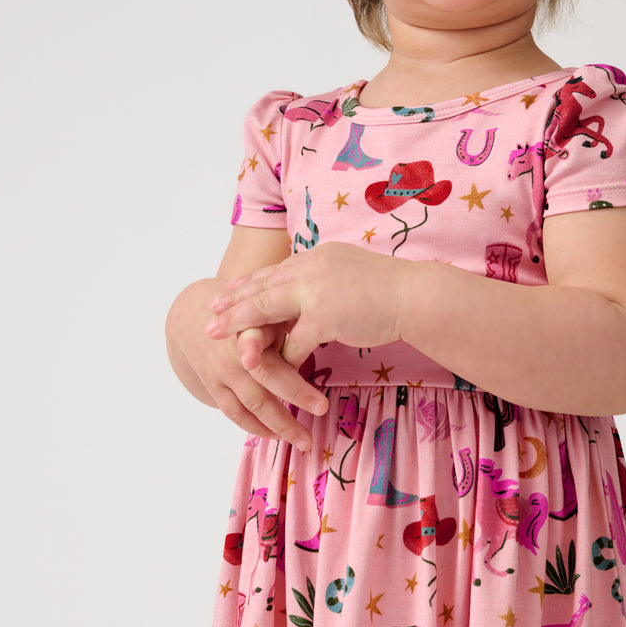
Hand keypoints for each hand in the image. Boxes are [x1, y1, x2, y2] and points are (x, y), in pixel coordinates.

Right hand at [167, 278, 326, 448]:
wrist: (195, 320)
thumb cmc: (246, 314)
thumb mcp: (268, 310)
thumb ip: (292, 323)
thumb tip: (332, 330)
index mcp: (250, 332)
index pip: (274, 364)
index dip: (295, 387)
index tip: (322, 406)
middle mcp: (233, 356)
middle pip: (263, 389)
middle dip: (292, 407)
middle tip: (322, 417)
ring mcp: (221, 374)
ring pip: (251, 407)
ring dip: (279, 426)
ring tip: (304, 441)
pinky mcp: (213, 388)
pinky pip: (235, 413)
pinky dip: (255, 426)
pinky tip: (276, 435)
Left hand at [207, 242, 409, 373]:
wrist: (416, 295)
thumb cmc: (392, 290)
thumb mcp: (352, 273)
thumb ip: (328, 279)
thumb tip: (316, 291)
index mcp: (316, 257)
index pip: (275, 271)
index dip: (249, 282)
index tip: (228, 288)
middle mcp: (310, 268)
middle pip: (261, 286)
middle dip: (233, 301)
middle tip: (210, 312)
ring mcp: (315, 291)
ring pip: (266, 309)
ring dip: (241, 326)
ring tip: (220, 338)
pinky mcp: (324, 316)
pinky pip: (293, 342)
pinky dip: (280, 357)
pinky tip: (267, 369)